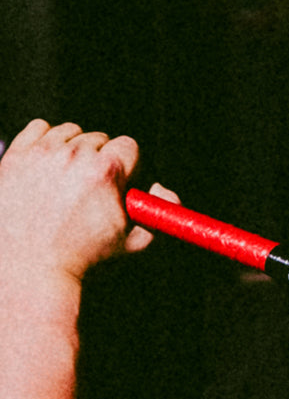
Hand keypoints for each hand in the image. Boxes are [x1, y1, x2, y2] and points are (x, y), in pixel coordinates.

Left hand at [0, 120, 171, 287]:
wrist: (29, 269)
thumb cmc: (81, 257)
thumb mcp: (133, 241)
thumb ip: (159, 211)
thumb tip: (162, 190)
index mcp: (105, 171)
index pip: (129, 146)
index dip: (129, 165)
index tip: (120, 180)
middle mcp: (74, 156)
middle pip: (99, 138)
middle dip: (100, 159)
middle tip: (91, 187)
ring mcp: (42, 154)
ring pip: (69, 132)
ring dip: (73, 149)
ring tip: (68, 179)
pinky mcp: (16, 156)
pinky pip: (38, 129)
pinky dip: (45, 141)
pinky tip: (48, 165)